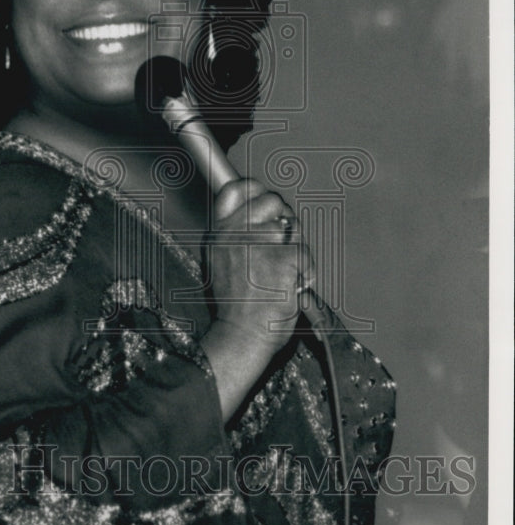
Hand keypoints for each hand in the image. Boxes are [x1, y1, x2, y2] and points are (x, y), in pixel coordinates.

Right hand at [200, 178, 314, 419]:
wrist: (241, 336)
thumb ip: (236, 238)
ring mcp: (259, 243)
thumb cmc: (237, 308)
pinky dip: (305, 271)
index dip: (254, 188)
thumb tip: (259, 217)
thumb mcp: (222, 265)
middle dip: (284, 217)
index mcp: (219, 233)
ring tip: (284, 273)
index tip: (262, 195)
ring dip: (295, 249)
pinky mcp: (283, 257)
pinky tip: (291, 285)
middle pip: (271, 200)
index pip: (235, 189)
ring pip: (293, 227)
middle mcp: (236, 232)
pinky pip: (304, 252)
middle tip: (282, 242)